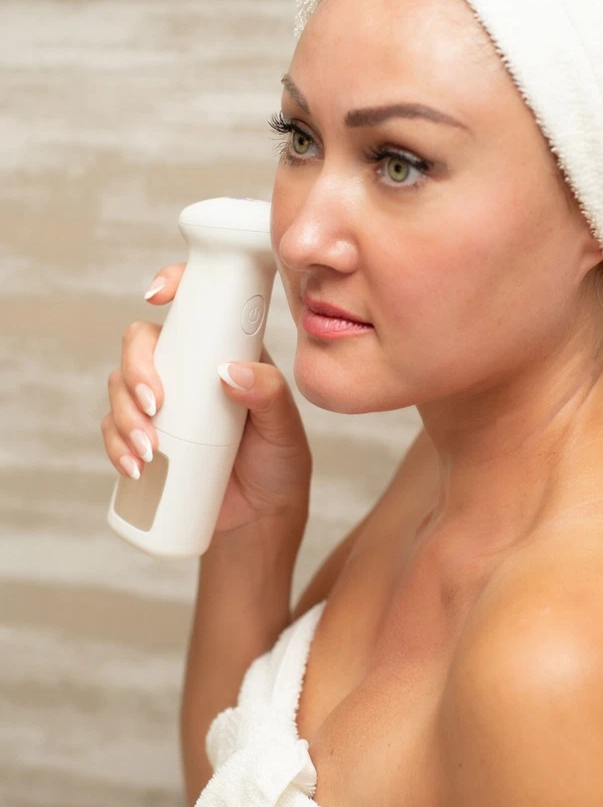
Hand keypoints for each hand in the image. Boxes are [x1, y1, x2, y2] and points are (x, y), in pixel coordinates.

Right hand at [101, 264, 312, 538]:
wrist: (260, 520)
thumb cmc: (279, 466)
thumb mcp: (285, 430)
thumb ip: (270, 397)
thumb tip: (231, 371)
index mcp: (222, 353)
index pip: (194, 309)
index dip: (171, 286)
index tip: (158, 294)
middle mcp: (187, 372)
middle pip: (141, 346)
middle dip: (136, 371)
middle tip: (156, 406)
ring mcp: (163, 406)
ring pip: (120, 388)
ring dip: (124, 416)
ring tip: (151, 451)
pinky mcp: (144, 440)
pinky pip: (113, 431)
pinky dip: (115, 447)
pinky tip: (134, 467)